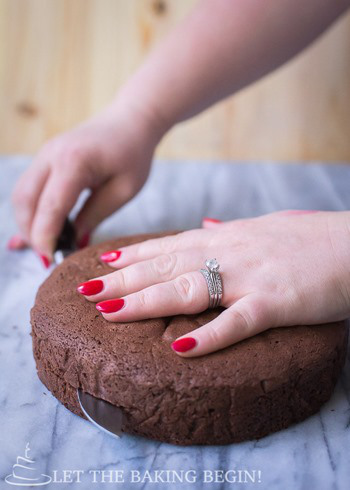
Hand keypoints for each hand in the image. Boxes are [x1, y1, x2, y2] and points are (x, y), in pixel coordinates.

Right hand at [10, 99, 162, 263]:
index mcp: (74, 162)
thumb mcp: (123, 191)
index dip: (46, 237)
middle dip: (32, 234)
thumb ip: (95, 216)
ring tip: (47, 245)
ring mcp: (44, 155)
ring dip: (28, 223)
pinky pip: (28, 188)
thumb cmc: (133, 154)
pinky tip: (35, 231)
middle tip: (49, 257)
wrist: (130, 121)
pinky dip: (30, 211)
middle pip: (25, 202)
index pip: (50, 207)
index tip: (51, 260)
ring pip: (21, 196)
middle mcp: (51, 155)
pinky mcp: (45, 159)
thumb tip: (74, 243)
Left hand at [77, 210, 349, 356]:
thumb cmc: (310, 240)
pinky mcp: (276, 302)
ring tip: (109, 312)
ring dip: (146, 301)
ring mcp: (251, 277)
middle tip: (86, 291)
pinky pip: (237, 321)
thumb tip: (201, 228)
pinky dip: (207, 335)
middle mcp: (230, 252)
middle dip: (124, 279)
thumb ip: (228, 232)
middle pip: (167, 266)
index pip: (169, 245)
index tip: (102, 264)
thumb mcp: (262, 228)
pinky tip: (177, 348)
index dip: (133, 256)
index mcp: (226, 238)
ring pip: (189, 288)